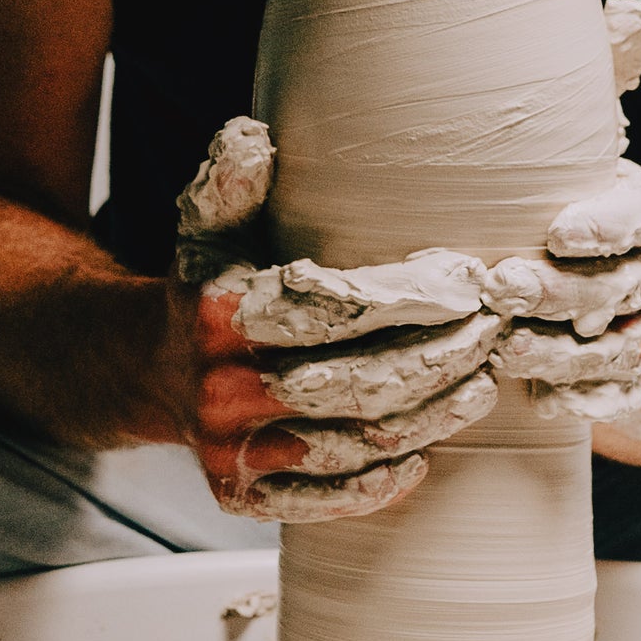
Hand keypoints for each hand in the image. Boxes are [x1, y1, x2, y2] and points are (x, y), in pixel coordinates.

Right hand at [176, 0, 640, 522]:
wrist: (146, 368)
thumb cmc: (205, 288)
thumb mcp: (211, 226)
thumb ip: (233, 183)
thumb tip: (252, 137)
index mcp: (221, 316)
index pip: (338, 309)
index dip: (412, 298)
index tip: (468, 282)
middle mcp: (221, 389)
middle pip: (357, 382)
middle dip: (438, 358)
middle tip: (494, 333)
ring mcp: (230, 450)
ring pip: (353, 444)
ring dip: (429, 418)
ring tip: (482, 383)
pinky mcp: (239, 496)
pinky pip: (322, 502)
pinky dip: (379, 484)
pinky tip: (426, 455)